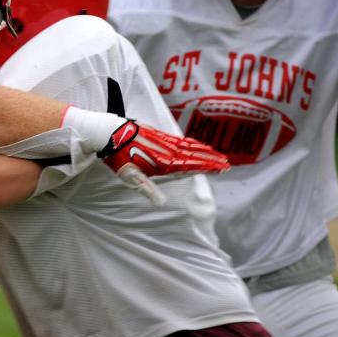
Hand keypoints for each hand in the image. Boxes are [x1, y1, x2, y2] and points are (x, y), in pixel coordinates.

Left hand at [97, 120, 229, 205]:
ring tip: (218, 154)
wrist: (110, 133)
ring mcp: (165, 142)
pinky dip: (193, 143)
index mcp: (163, 163)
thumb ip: (146, 188)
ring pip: (190, 147)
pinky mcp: (160, 135)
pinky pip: (181, 140)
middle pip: (195, 156)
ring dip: (205, 151)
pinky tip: (197, 144)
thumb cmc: (119, 157)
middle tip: (227, 164)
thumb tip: (159, 202)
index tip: (223, 168)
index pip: (191, 166)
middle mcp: (168, 151)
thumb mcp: (130, 176)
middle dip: (211, 160)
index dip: (208, 167)